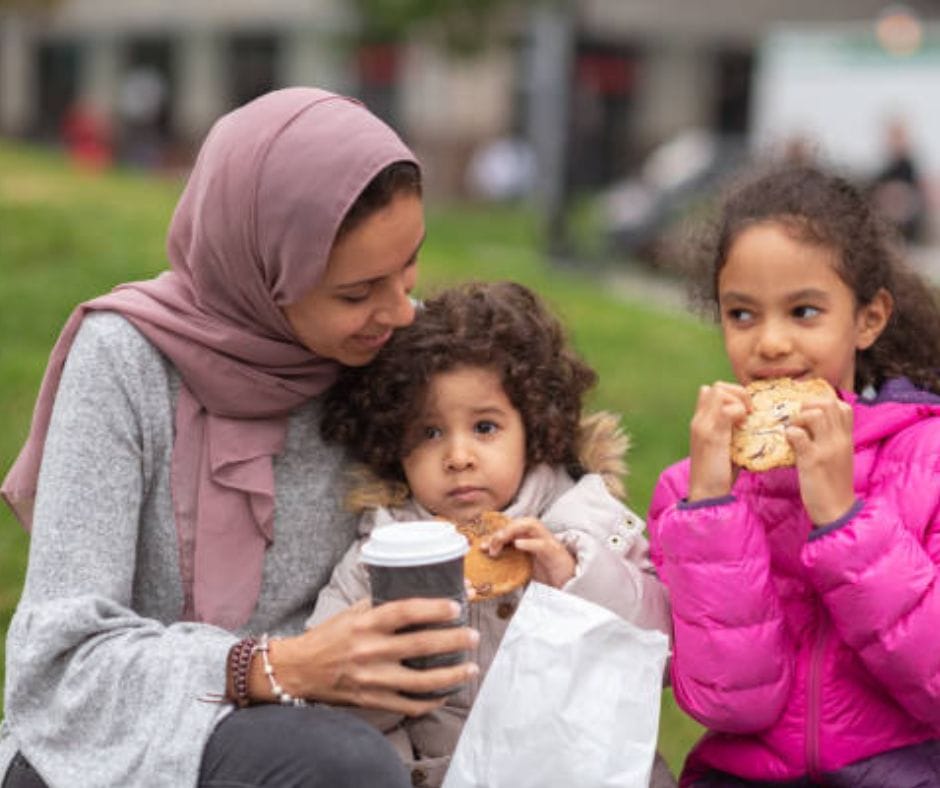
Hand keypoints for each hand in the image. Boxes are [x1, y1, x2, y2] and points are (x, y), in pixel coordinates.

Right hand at [270, 598, 478, 715]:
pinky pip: (409, 705)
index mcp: (365, 624)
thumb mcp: (352, 612)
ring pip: (422, 682)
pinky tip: (447, 691)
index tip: (456, 606)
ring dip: (452, 675)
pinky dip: (432, 701)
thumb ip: (381, 603)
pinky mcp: (372, 701)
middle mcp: (370, 652)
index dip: (433, 608)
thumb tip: (419, 588)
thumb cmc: (329, 636)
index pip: (405, 612)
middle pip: (421, 646)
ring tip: (472, 667)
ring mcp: (373, 680)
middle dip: (453, 641)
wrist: (299, 670)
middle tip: (473, 636)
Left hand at [483, 516, 575, 587]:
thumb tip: (488, 568)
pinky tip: (518, 544)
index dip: (494, 535)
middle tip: (488, 546)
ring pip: (530, 525)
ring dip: (512, 530)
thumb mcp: (524, 568)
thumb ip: (510, 563)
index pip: (511, 529)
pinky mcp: (555, 552)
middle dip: (501, 531)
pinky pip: (542, 543)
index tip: (481, 547)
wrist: (568, 586)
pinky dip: (529, 543)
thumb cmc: (547, 575)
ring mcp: (548, 542)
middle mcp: (538, 536)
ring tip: (500, 541)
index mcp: (530, 538)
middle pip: (519, 523)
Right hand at [688, 382, 748, 500]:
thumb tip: (748, 423)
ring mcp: (703, 425)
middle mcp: (699, 420)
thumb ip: (731, 433)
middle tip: (749, 413)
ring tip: (746, 419)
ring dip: (738, 400)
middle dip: (737, 393)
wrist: (706, 493)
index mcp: (701, 422)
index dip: (731, 395)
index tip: (744, 412)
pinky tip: (743, 427)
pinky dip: (739, 412)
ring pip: (719, 391)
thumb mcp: (725, 448)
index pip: (710, 391)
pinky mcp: (711, 434)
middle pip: (716, 386)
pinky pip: (727, 408)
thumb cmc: (719, 475)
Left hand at [786, 396, 855, 524]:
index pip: (843, 406)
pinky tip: (788, 441)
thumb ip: (828, 439)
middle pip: (829, 403)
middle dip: (808, 404)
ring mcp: (827, 449)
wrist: (837, 510)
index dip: (822, 402)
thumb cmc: (834, 485)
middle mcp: (839, 440)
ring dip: (798, 417)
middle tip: (797, 419)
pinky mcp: (812, 461)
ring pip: (816, 414)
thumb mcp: (837, 456)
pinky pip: (799, 435)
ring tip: (793, 429)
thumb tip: (807, 424)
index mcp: (847, 439)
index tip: (809, 412)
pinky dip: (790, 433)